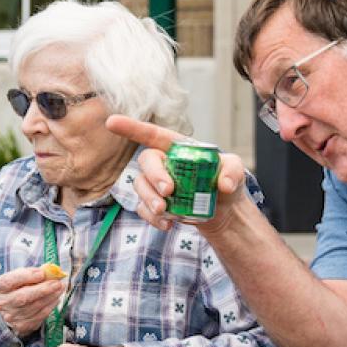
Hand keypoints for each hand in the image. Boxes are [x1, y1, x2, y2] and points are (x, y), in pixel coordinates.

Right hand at [0, 266, 66, 337]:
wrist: (2, 311)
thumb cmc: (10, 289)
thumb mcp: (11, 277)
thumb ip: (27, 273)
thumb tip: (47, 270)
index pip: (9, 282)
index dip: (26, 277)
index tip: (42, 273)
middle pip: (22, 297)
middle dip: (42, 289)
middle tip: (57, 282)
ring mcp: (10, 317)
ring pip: (33, 307)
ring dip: (50, 297)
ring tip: (60, 288)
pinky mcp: (21, 326)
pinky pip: (38, 316)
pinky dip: (49, 306)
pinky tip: (56, 298)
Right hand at [104, 115, 249, 233]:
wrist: (224, 212)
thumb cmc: (226, 182)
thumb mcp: (235, 169)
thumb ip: (232, 170)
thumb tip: (222, 184)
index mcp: (178, 148)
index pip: (152, 135)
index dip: (132, 128)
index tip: (111, 122)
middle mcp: (164, 163)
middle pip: (146, 161)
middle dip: (154, 175)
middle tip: (169, 191)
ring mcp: (157, 185)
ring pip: (140, 186)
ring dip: (149, 198)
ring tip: (165, 211)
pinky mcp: (156, 205)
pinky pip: (143, 209)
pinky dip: (153, 218)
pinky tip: (168, 224)